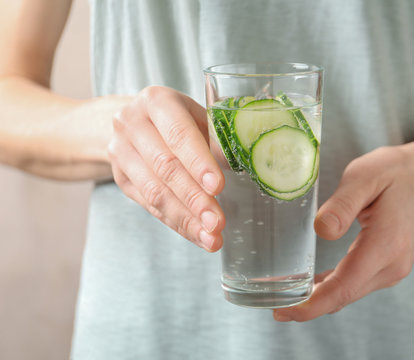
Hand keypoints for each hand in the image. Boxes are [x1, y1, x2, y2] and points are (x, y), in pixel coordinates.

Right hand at [108, 86, 224, 251]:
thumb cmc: (178, 118)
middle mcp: (132, 124)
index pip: (178, 134)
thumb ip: (216, 138)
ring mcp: (121, 152)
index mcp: (157, 101)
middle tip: (217, 222)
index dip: (198, 162)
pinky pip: (149, 205)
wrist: (133, 121)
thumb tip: (242, 166)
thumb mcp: (198, 116)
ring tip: (211, 237)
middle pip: (165, 167)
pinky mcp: (120, 178)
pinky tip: (197, 235)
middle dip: (195, 199)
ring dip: (186, 219)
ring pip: (155, 191)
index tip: (217, 187)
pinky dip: (176, 223)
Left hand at [274, 146, 413, 320]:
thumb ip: (342, 205)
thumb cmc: (397, 172)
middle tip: (274, 307)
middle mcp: (392, 265)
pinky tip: (313, 286)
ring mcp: (393, 268)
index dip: (311, 304)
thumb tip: (321, 231)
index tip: (283, 312)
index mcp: (386, 244)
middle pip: (344, 296)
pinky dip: (333, 288)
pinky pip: (356, 283)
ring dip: (320, 299)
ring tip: (285, 296)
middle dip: (308, 306)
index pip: (344, 286)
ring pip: (350, 292)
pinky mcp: (389, 265)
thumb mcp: (365, 176)